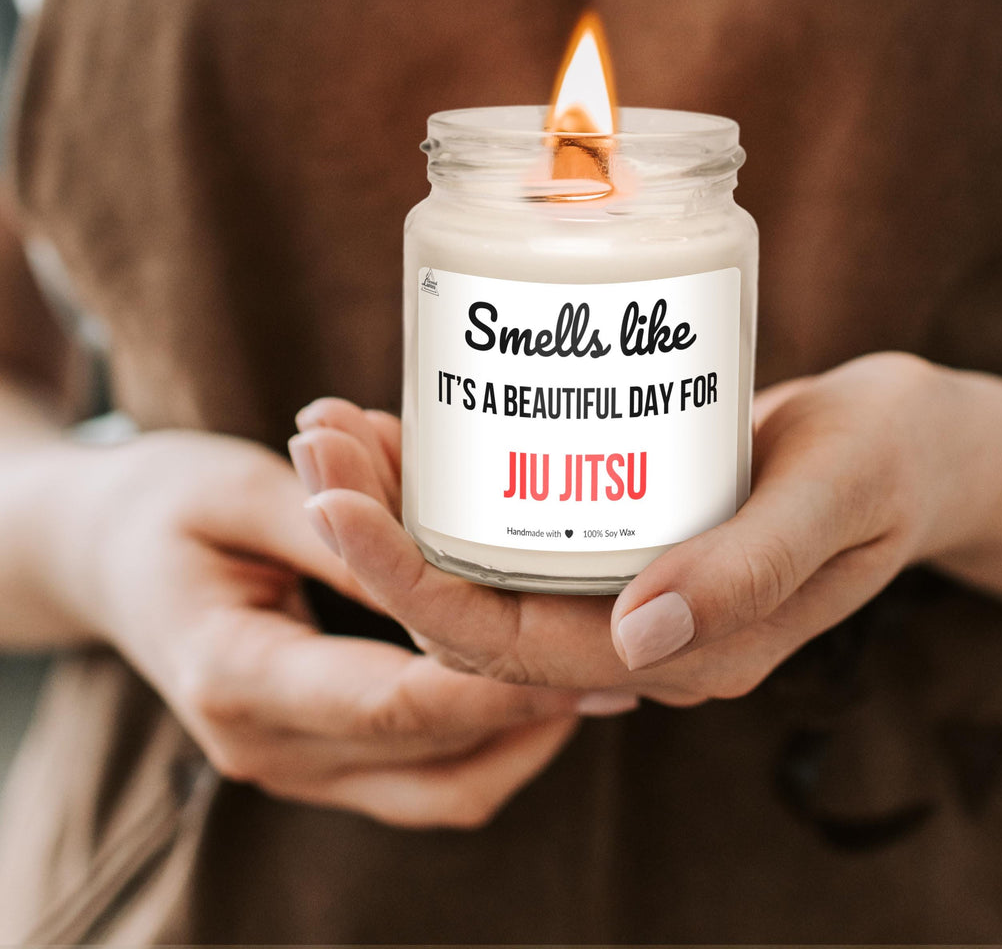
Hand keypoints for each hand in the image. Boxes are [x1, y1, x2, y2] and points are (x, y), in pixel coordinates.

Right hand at [50, 430, 624, 827]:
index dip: (496, 682)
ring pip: (438, 790)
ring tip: (596, 678)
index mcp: (237, 675)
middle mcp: (264, 745)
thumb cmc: (164, 506)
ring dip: (521, 741)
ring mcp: (289, 764)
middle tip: (619, 661)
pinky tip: (536, 690)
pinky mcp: (315, 756)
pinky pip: (420, 780)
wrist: (103, 555)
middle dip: (533, 712)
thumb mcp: (241, 491)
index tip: (583, 652)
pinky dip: (485, 745)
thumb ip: (335, 529)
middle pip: (432, 756)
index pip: (394, 703)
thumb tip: (437, 555)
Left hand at [297, 353, 974, 704]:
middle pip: (476, 612)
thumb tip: (640, 639)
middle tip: (315, 438)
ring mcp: (630, 592)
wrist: (918, 443)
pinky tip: (410, 424)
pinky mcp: (627, 539)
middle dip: (378, 537)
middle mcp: (643, 638)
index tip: (334, 500)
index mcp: (691, 653)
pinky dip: (455, 483)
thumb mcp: (838, 495)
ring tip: (333, 425)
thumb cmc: (890, 458)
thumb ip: (752, 568)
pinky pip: (519, 529)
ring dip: (400, 507)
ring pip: (485, 572)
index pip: (518, 648)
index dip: (412, 584)